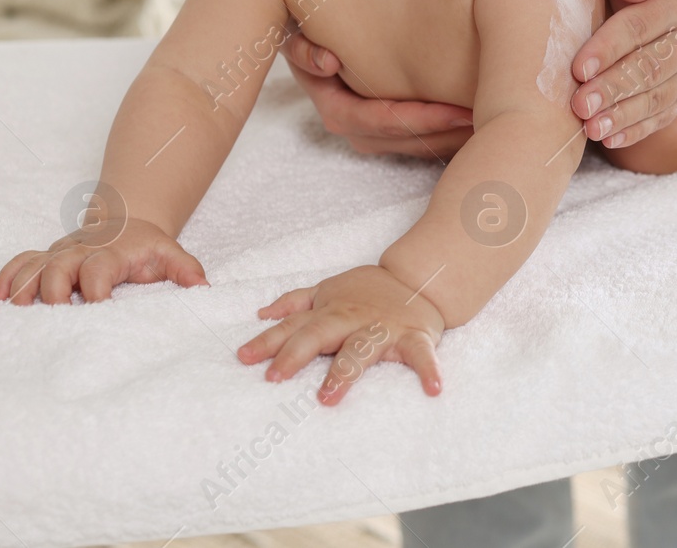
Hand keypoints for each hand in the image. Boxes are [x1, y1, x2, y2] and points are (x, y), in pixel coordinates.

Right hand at [0, 218, 207, 304]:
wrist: (128, 219)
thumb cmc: (147, 246)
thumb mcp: (171, 254)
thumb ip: (186, 270)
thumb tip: (204, 289)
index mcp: (110, 253)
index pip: (98, 271)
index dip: (95, 291)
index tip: (95, 311)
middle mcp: (79, 252)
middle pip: (57, 269)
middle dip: (52, 292)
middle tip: (52, 317)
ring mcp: (59, 253)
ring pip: (33, 266)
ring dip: (22, 287)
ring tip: (13, 310)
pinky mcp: (46, 256)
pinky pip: (20, 262)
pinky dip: (6, 277)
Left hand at [237, 264, 444, 404]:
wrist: (422, 278)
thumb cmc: (371, 290)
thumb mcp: (330, 289)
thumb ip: (296, 302)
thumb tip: (262, 314)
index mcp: (330, 310)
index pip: (293, 326)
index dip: (268, 341)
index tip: (244, 358)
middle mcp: (352, 319)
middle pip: (319, 335)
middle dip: (296, 354)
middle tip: (275, 376)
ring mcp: (383, 329)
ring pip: (361, 349)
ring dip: (345, 372)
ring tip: (328, 397)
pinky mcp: (415, 337)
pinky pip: (421, 355)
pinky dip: (428, 370)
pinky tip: (432, 389)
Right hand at [280, 29, 474, 158]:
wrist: (319, 38)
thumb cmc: (315, 33)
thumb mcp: (301, 37)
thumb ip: (305, 50)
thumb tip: (328, 63)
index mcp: (337, 108)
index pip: (379, 122)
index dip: (418, 120)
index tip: (456, 111)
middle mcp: (358, 129)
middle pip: (407, 141)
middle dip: (447, 134)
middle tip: (487, 118)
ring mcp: (378, 135)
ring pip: (421, 147)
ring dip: (455, 139)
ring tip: (493, 123)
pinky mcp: (397, 132)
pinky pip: (428, 141)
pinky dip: (454, 135)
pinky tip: (482, 124)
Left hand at [570, 0, 676, 147]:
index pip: (642, 26)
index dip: (609, 47)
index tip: (579, 67)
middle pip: (652, 67)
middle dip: (613, 88)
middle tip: (579, 105)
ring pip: (659, 97)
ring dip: (623, 115)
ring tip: (591, 128)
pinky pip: (664, 116)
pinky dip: (636, 130)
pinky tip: (610, 138)